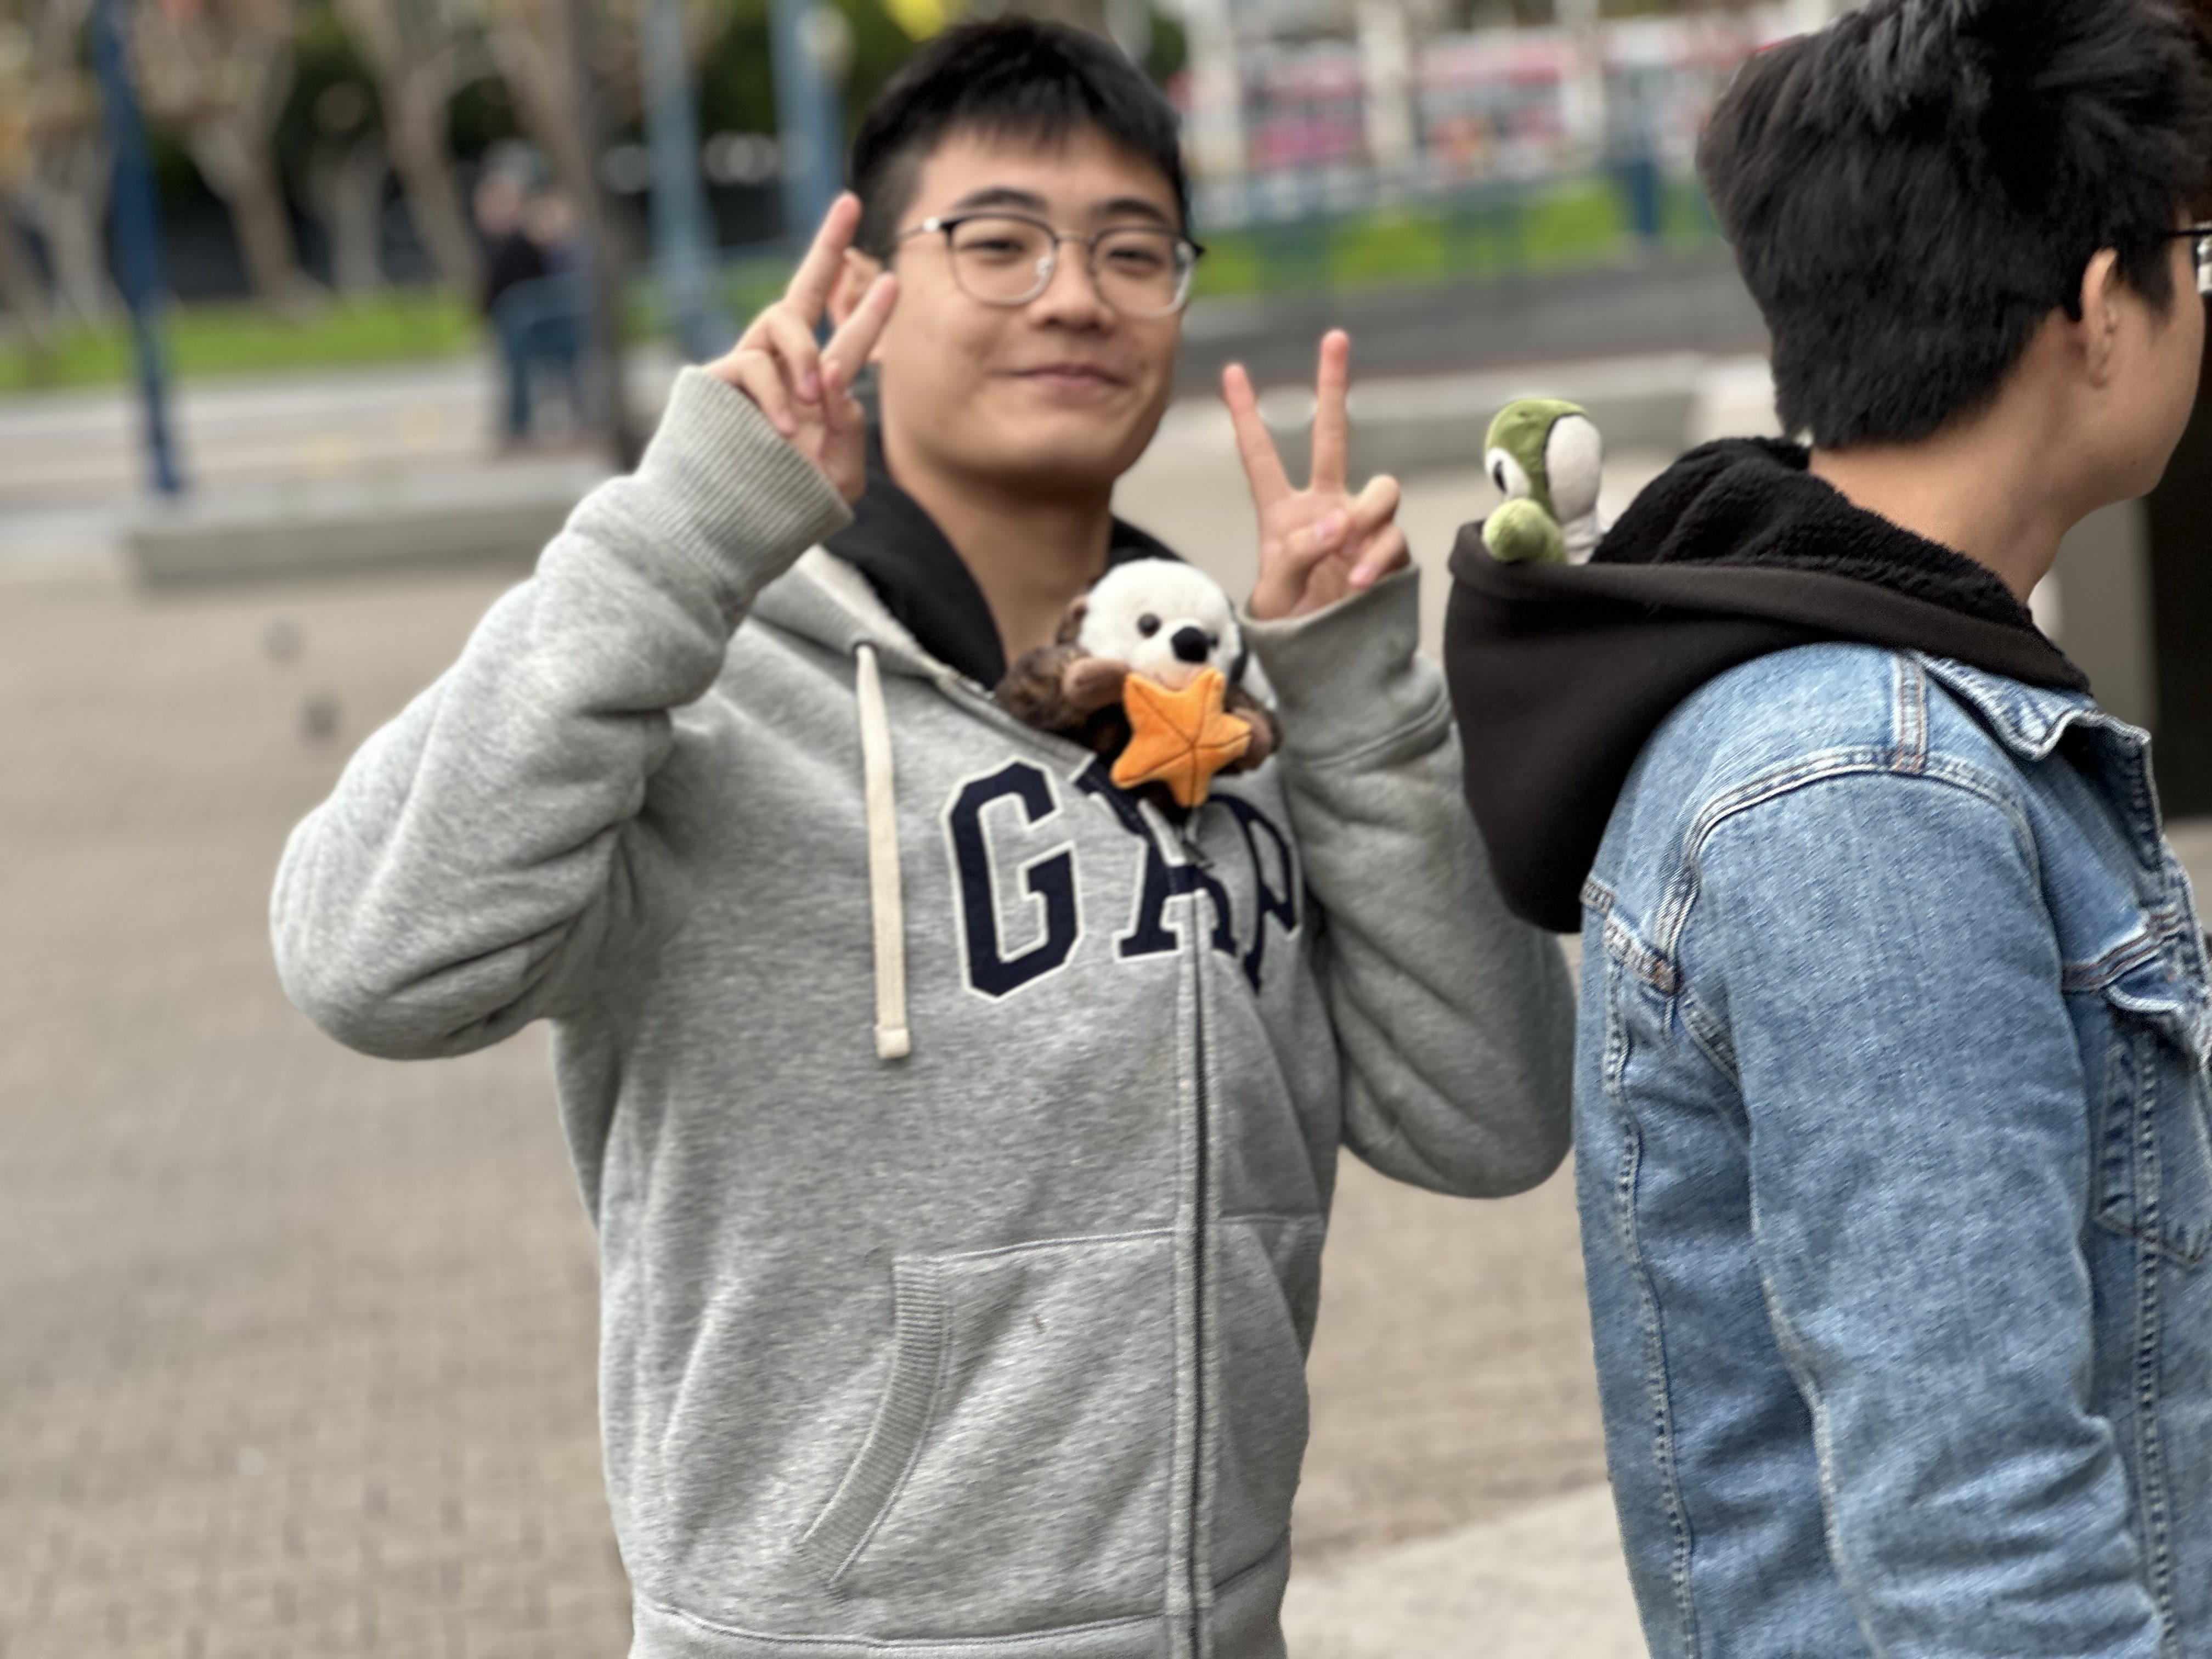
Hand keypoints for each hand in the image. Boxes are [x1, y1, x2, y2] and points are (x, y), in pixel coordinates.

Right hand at [705, 193, 897, 501]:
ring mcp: (748, 369)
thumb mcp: (838, 477)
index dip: (867, 308)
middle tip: (850, 202)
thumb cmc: (786, 507)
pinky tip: (787, 430)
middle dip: (827, 245)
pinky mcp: (716, 379)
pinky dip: (778, 394)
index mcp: (816, 388)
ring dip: (806, 353)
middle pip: (803, 291)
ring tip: (816, 397)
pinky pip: (755, 364)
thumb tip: (836, 375)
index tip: (893, 275)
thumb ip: (849, 429)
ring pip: (783, 321)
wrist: (727, 529)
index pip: (845, 337)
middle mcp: (782, 368)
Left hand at [1226, 330, 1409, 621]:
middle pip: (1333, 436)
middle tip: (1334, 338)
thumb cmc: (1292, 628)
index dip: (1246, 415)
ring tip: (1343, 551)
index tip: (1233, 371)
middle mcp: (1324, 508)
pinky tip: (1357, 581)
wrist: (1328, 665)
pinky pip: (1393, 538)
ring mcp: (1360, 527)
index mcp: (1281, 513)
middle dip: (1333, 387)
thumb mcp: (1275, 594)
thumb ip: (1297, 554)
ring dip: (1366, 514)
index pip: (1260, 456)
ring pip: (1382, 489)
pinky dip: (1376, 556)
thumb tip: (1335, 522)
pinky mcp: (1389, 552)